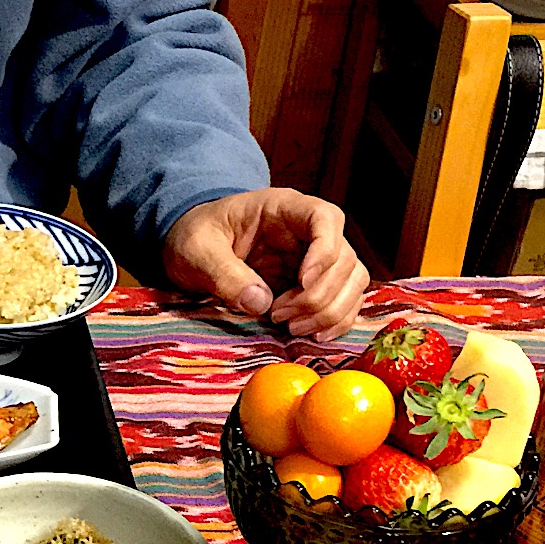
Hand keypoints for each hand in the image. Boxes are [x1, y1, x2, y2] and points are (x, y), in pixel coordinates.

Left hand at [162, 188, 369, 342]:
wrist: (192, 248)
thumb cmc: (196, 238)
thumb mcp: (198, 251)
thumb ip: (224, 274)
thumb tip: (260, 302)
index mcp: (283, 209)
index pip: (325, 218)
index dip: (324, 252)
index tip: (301, 282)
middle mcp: (308, 232)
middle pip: (344, 258)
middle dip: (318, 295)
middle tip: (279, 317)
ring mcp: (315, 259)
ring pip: (352, 281)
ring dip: (329, 311)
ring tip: (291, 327)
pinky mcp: (313, 285)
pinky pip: (344, 301)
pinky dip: (336, 321)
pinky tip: (312, 335)